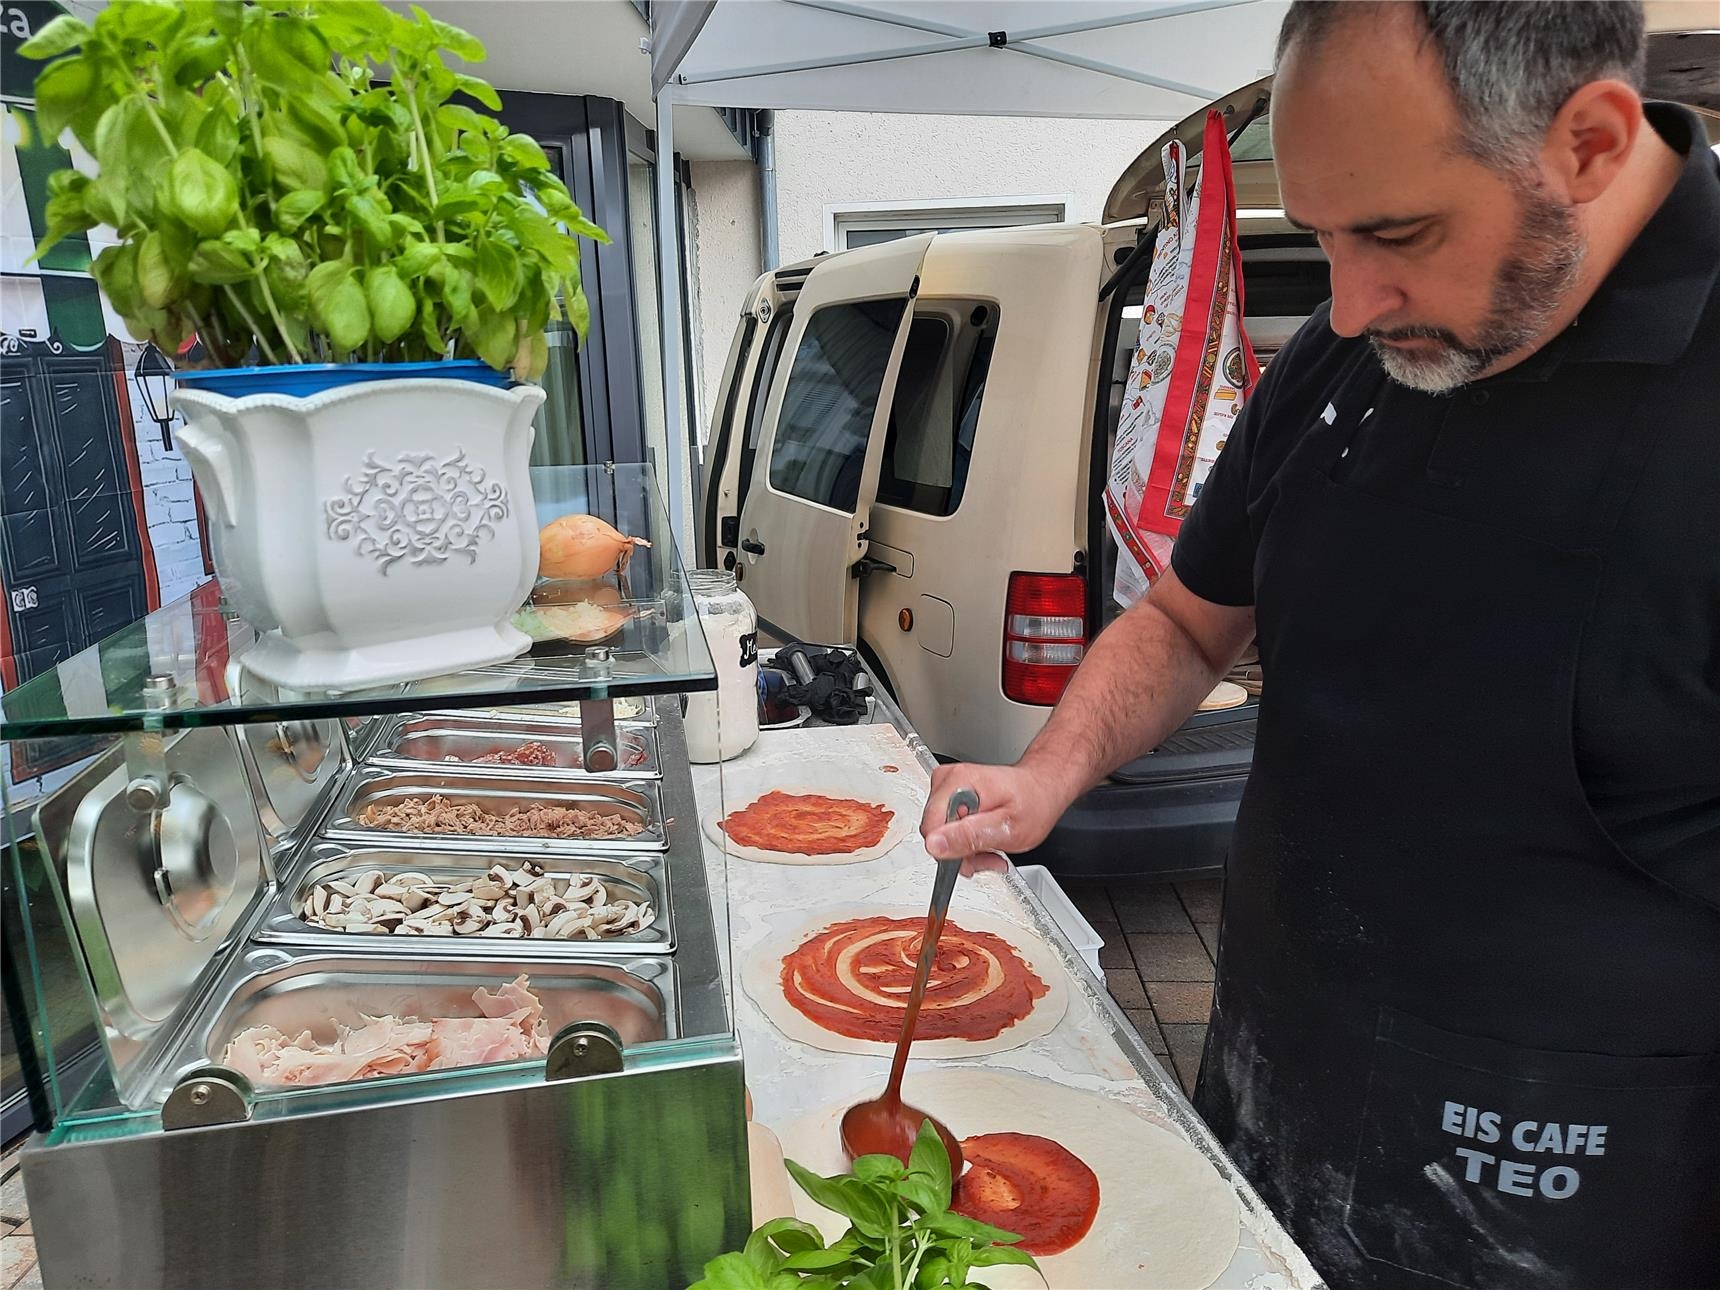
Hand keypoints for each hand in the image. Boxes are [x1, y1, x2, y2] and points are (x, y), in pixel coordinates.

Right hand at [920, 761, 1074, 871]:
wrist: (1040, 789)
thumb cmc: (1033, 803)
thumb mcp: (1007, 829)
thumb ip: (969, 837)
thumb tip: (934, 844)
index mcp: (959, 783)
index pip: (931, 829)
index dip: (953, 849)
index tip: (978, 852)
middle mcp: (948, 781)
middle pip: (935, 834)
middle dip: (963, 852)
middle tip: (991, 854)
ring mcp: (947, 788)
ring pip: (941, 836)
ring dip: (967, 850)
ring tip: (992, 848)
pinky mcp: (949, 798)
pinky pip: (947, 830)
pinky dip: (966, 841)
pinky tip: (985, 839)